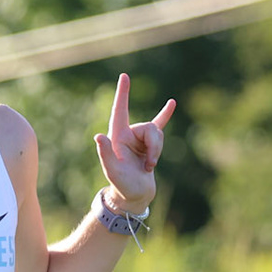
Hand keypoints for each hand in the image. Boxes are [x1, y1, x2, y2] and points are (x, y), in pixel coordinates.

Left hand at [93, 72, 175, 209]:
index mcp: (117, 136)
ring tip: (149, 167)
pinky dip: (165, 114)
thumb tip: (99, 137)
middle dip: (155, 147)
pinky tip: (172, 103)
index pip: (120, 110)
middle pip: (150, 129)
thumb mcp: (113, 171)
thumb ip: (106, 154)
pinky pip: (160, 126)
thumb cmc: (122, 185)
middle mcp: (128, 134)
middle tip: (149, 166)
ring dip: (157, 152)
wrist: (134, 195)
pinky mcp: (151, 144)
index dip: (123, 94)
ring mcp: (140, 139)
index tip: (125, 76)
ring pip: (158, 134)